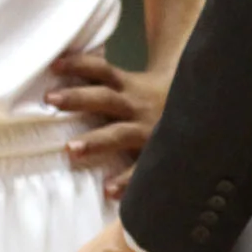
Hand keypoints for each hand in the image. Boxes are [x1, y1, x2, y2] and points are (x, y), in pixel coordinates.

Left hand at [46, 53, 167, 197]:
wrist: (201, 115)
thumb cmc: (152, 102)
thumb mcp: (133, 85)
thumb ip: (105, 77)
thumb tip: (63, 60)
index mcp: (129, 86)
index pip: (102, 69)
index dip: (79, 64)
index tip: (54, 65)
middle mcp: (136, 106)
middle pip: (105, 98)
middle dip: (79, 98)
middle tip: (50, 98)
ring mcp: (147, 131)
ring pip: (120, 134)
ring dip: (96, 141)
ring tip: (70, 150)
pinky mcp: (156, 156)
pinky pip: (140, 169)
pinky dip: (126, 181)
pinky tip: (108, 191)